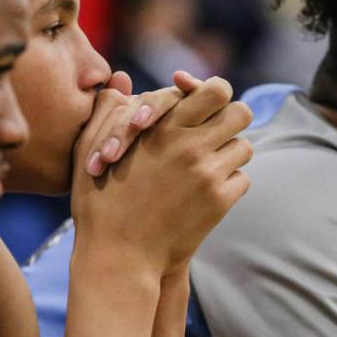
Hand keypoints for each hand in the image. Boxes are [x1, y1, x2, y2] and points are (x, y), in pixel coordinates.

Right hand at [71, 73, 252, 280]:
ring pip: (244, 147)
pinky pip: (242, 180)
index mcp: (163, 127)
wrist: (118, 256)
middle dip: (230, 119)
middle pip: (241, 113)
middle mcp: (190, 146)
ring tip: (207, 164)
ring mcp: (208, 174)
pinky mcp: (219, 202)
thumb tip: (122, 80)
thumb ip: (110, 110)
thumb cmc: (99, 201)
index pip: (216, 90)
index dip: (215, 93)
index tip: (205, 104)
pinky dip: (229, 183)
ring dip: (229, 153)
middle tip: (215, 132)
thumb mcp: (92, 149)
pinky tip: (206, 191)